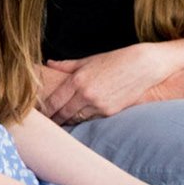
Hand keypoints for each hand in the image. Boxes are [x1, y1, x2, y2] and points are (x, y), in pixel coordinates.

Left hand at [41, 44, 171, 124]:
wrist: (144, 66)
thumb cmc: (115, 60)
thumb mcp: (89, 60)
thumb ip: (66, 65)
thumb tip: (48, 64)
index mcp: (77, 80)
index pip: (54, 101)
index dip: (46, 110)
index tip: (39, 115)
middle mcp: (86, 94)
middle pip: (63, 113)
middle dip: (54, 119)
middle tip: (46, 123)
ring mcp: (98, 105)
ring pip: (76, 119)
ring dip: (68, 121)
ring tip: (60, 122)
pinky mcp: (109, 112)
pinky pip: (91, 120)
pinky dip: (84, 120)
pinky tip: (78, 120)